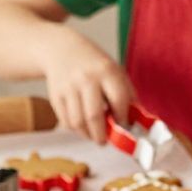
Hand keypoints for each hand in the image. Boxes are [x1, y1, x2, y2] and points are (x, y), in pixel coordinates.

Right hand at [43, 29, 131, 144]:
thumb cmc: (94, 64)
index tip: (124, 125)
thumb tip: (136, 121)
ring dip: (87, 135)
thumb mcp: (115, 70)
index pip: (118, 100)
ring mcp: (69, 87)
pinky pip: (65, 121)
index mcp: (106, 71)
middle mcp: (86, 79)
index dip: (123, 117)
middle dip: (102, 135)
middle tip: (105, 141)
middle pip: (94, 116)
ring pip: (77, 122)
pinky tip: (82, 126)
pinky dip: (75, 129)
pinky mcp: (55, 95)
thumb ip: (127, 94)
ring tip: (94, 135)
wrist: (62, 49)